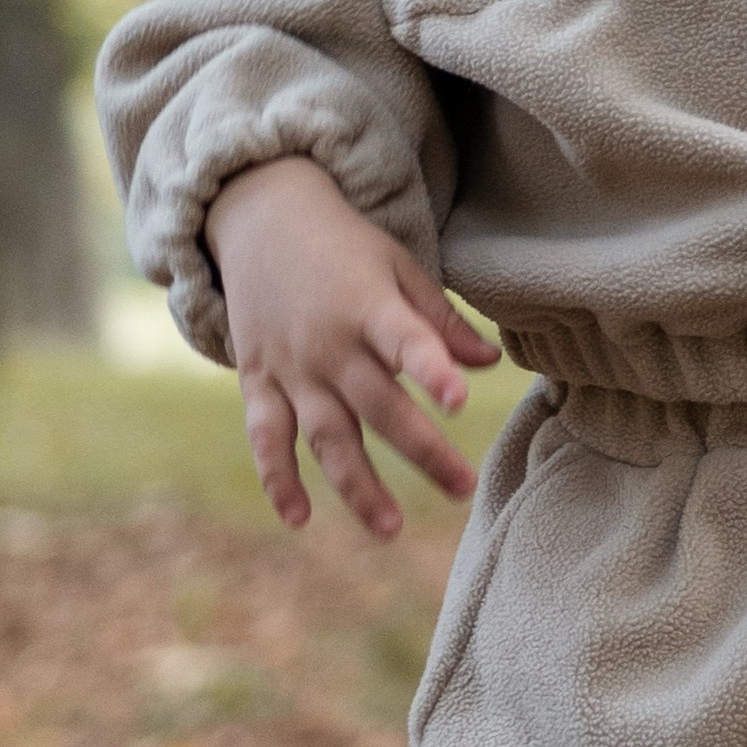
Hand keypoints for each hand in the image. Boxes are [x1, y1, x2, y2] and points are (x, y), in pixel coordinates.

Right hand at [204, 154, 501, 540]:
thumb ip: (440, 321)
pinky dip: (277, 478)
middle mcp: (328, 343)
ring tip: (391, 528)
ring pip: (326, 434)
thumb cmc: (343, 246)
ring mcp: (290, 367)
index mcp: (369, 305)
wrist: (259, 218)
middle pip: (378, 405)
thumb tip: (489, 365)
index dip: (431, 368)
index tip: (460, 400)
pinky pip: (266, 437)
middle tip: (463, 489)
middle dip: (422, 449)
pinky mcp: (257, 381)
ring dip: (356, 484)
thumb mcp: (398, 267)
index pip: (405, 340)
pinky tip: (299, 518)